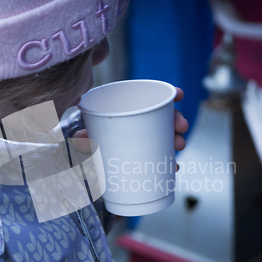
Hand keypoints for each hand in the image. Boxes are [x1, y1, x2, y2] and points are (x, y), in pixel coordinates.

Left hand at [73, 87, 188, 154]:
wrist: (90, 156)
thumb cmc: (93, 138)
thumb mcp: (89, 134)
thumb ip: (85, 135)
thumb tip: (80, 136)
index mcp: (132, 109)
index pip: (154, 97)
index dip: (171, 94)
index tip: (180, 95)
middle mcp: (143, 122)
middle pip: (166, 117)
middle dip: (177, 120)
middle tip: (181, 128)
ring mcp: (147, 139)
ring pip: (168, 136)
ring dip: (177, 139)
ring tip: (179, 146)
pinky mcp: (148, 156)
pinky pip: (162, 157)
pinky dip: (169, 162)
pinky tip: (174, 167)